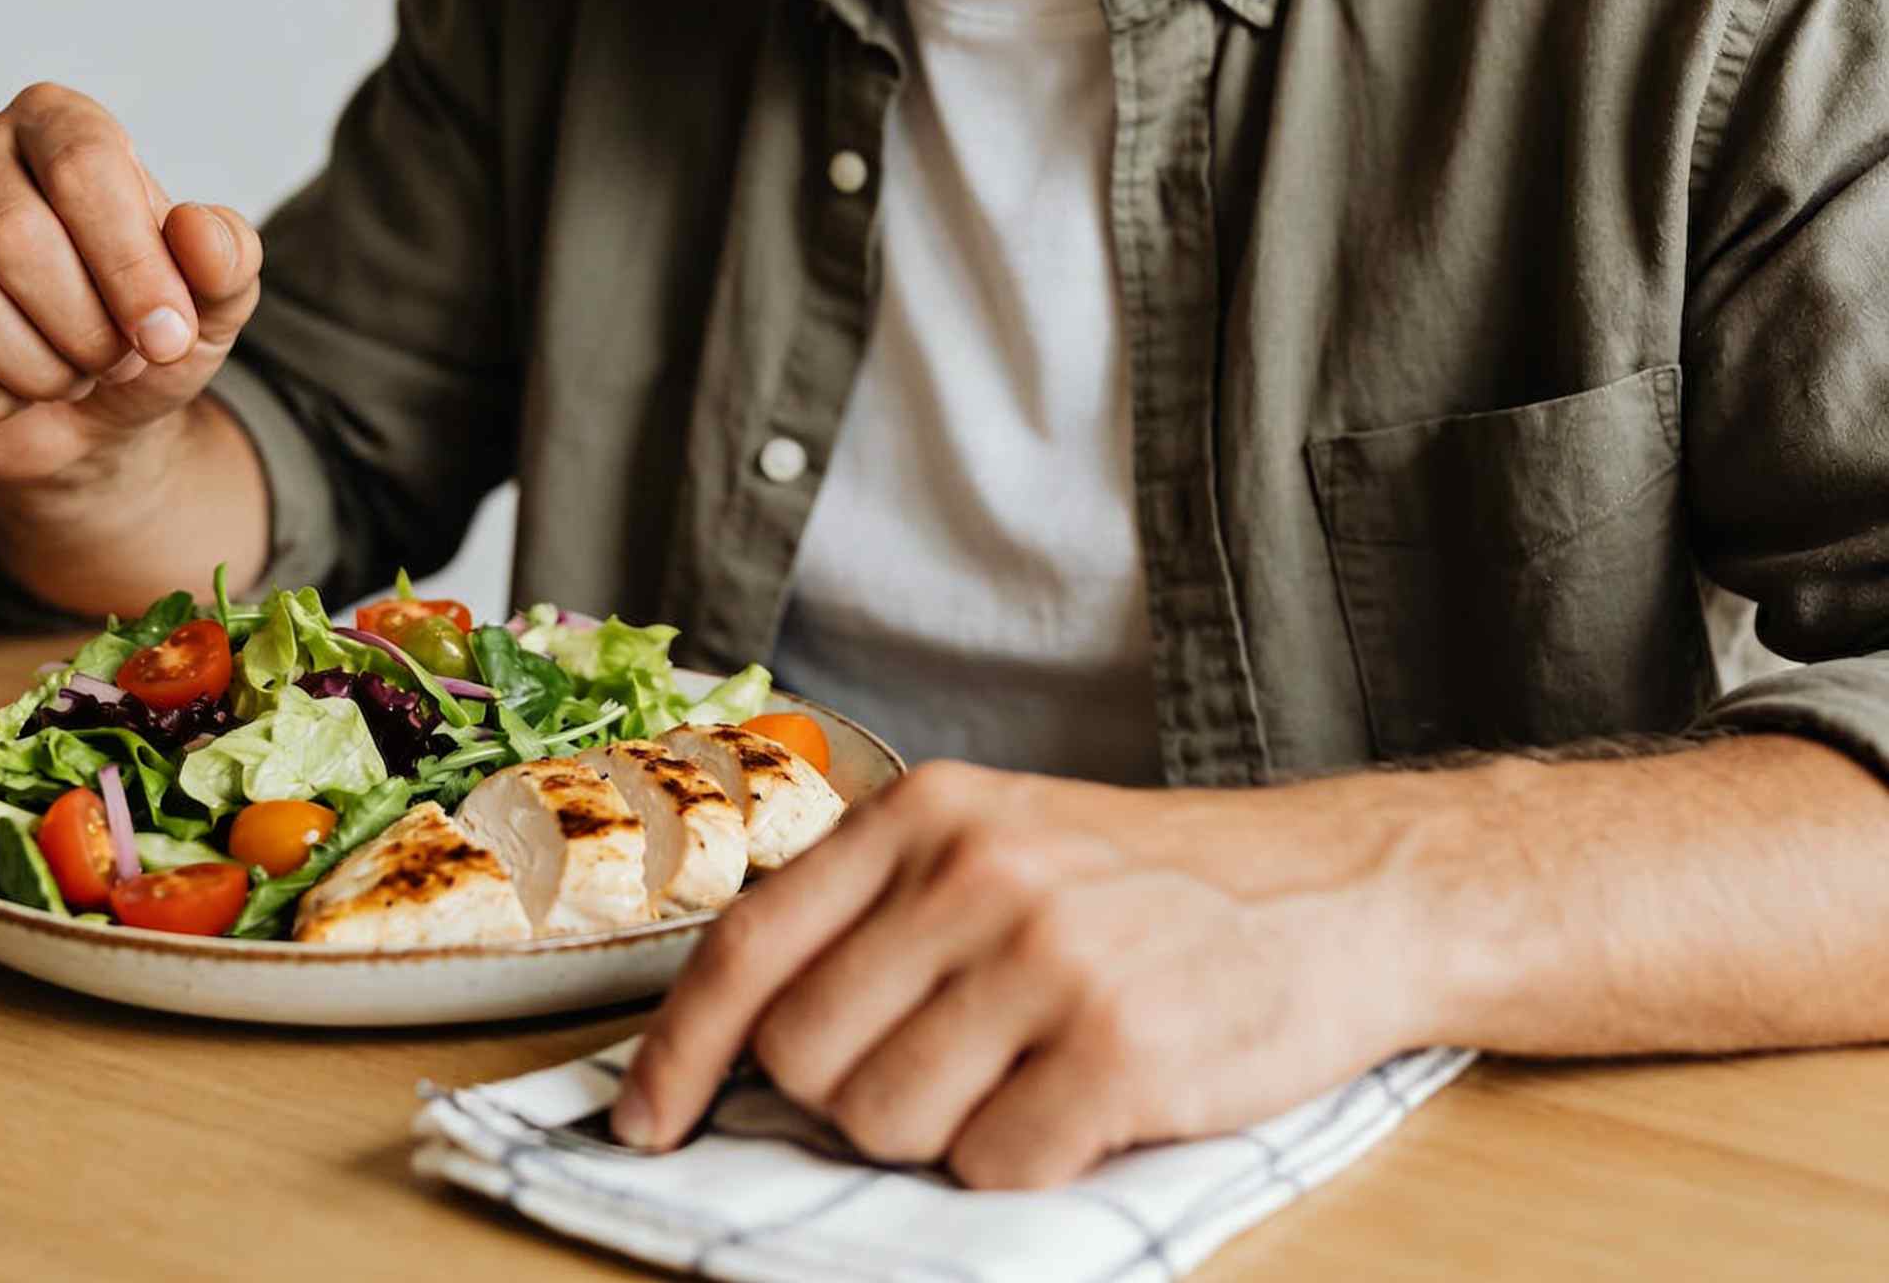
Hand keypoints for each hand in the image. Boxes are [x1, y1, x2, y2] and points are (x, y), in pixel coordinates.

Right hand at [0, 83, 262, 487]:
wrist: (85, 412)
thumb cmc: (141, 330)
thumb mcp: (212, 302)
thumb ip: (227, 260)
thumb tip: (199, 232)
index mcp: (53, 121)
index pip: (81, 166)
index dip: (133, 266)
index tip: (169, 335)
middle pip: (14, 236)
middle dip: (84, 328)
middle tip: (113, 359)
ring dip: (35, 367)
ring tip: (65, 372)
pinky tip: (8, 393)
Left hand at [612, 761, 1426, 1188]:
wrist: (1336, 892)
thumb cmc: (1146, 886)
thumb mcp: (1000, 842)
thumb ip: (876, 915)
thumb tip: (741, 1037)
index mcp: (926, 814)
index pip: (749, 944)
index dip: (679, 1048)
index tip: (645, 1120)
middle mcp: (975, 873)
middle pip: (807, 1058)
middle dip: (847, 1098)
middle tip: (940, 1067)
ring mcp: (1049, 958)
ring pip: (889, 1121)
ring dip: (943, 1132)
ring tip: (1024, 1074)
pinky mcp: (1121, 1048)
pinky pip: (994, 1167)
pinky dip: (1024, 1162)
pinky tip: (1082, 1104)